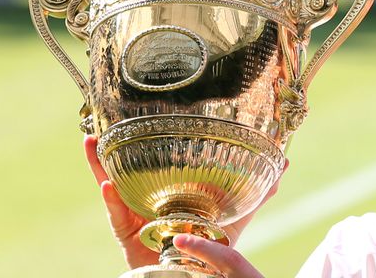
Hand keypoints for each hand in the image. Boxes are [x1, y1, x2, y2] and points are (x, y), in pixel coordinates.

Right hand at [84, 134, 286, 269]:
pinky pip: (116, 214)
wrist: (193, 272)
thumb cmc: (209, 244)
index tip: (135, 114)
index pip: (152, 161)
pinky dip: (111, 199)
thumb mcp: (234, 214)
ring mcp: (133, 214)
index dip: (143, 141)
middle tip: (103, 124)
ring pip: (111, 185)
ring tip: (92, 143)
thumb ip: (256, 192)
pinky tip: (107, 184)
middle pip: (125, 168)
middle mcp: (146, 199)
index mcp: (166, 191)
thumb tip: (283, 165)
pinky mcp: (127, 234)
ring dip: (99, 164)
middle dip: (112, 148)